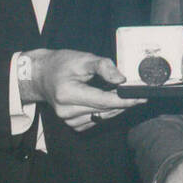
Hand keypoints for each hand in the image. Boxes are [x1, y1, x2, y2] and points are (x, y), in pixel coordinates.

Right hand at [19, 48, 140, 130]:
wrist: (41, 75)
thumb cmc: (62, 64)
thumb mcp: (83, 58)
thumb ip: (103, 67)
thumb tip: (121, 80)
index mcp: (67, 93)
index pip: (103, 100)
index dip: (124, 100)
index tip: (141, 97)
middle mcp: (66, 111)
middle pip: (105, 110)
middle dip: (124, 103)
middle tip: (140, 94)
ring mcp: (68, 120)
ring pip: (102, 118)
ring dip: (116, 108)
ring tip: (125, 96)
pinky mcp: (72, 124)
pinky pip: (96, 121)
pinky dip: (106, 112)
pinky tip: (109, 102)